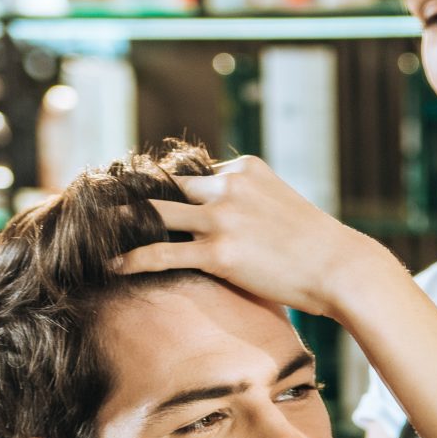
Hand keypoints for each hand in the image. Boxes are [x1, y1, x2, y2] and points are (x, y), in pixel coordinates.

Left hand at [112, 153, 373, 318]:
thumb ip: (255, 203)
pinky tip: (113, 264)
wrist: (342, 268)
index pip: (195, 174)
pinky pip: (164, 252)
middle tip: (102, 200)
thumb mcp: (285, 207)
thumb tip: (240, 224)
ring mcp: (223, 218)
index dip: (167, 186)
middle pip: (168, 185)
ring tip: (95, 226)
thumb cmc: (319, 248)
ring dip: (123, 220)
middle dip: (135, 193)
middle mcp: (230, 186)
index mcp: (246, 169)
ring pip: (158, 213)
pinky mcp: (220, 252)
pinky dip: (134, 257)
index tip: (141, 193)